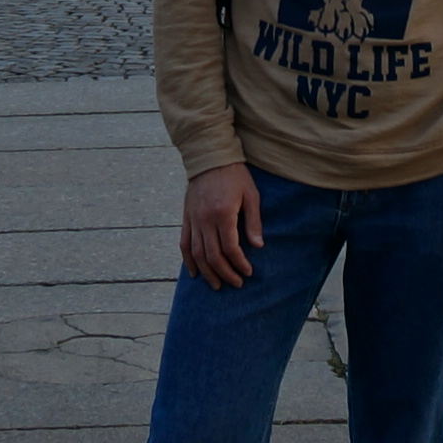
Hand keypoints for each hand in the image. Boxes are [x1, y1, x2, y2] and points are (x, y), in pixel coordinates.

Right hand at [179, 164, 262, 289]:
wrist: (209, 157)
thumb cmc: (234, 175)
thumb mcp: (251, 195)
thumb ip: (253, 221)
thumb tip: (258, 246)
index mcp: (223, 214)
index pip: (230, 248)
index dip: (240, 264)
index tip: (248, 272)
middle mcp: (205, 220)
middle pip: (213, 256)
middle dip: (225, 274)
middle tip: (236, 283)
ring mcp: (193, 220)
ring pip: (197, 254)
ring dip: (207, 273)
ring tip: (217, 285)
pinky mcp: (186, 218)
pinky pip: (184, 244)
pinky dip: (188, 261)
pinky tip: (194, 273)